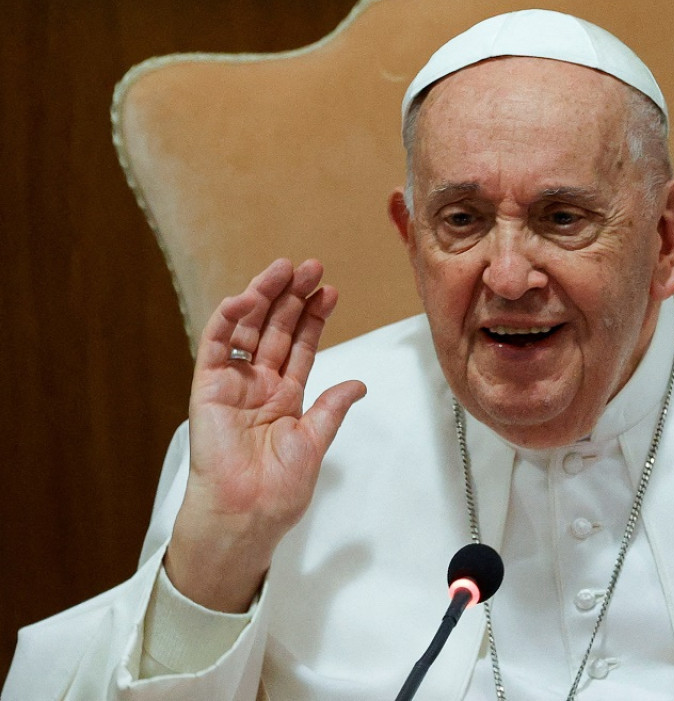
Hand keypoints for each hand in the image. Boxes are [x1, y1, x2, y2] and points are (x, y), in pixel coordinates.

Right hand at [165, 259, 365, 611]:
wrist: (248, 512)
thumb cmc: (279, 487)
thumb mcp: (315, 440)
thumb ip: (332, 408)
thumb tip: (359, 384)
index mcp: (285, 397)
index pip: (301, 346)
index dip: (315, 318)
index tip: (331, 292)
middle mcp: (259, 385)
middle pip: (276, 329)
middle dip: (293, 298)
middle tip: (311, 267)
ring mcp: (234, 384)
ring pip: (249, 330)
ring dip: (265, 298)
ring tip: (285, 270)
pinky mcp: (208, 388)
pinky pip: (216, 346)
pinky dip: (228, 319)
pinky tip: (247, 297)